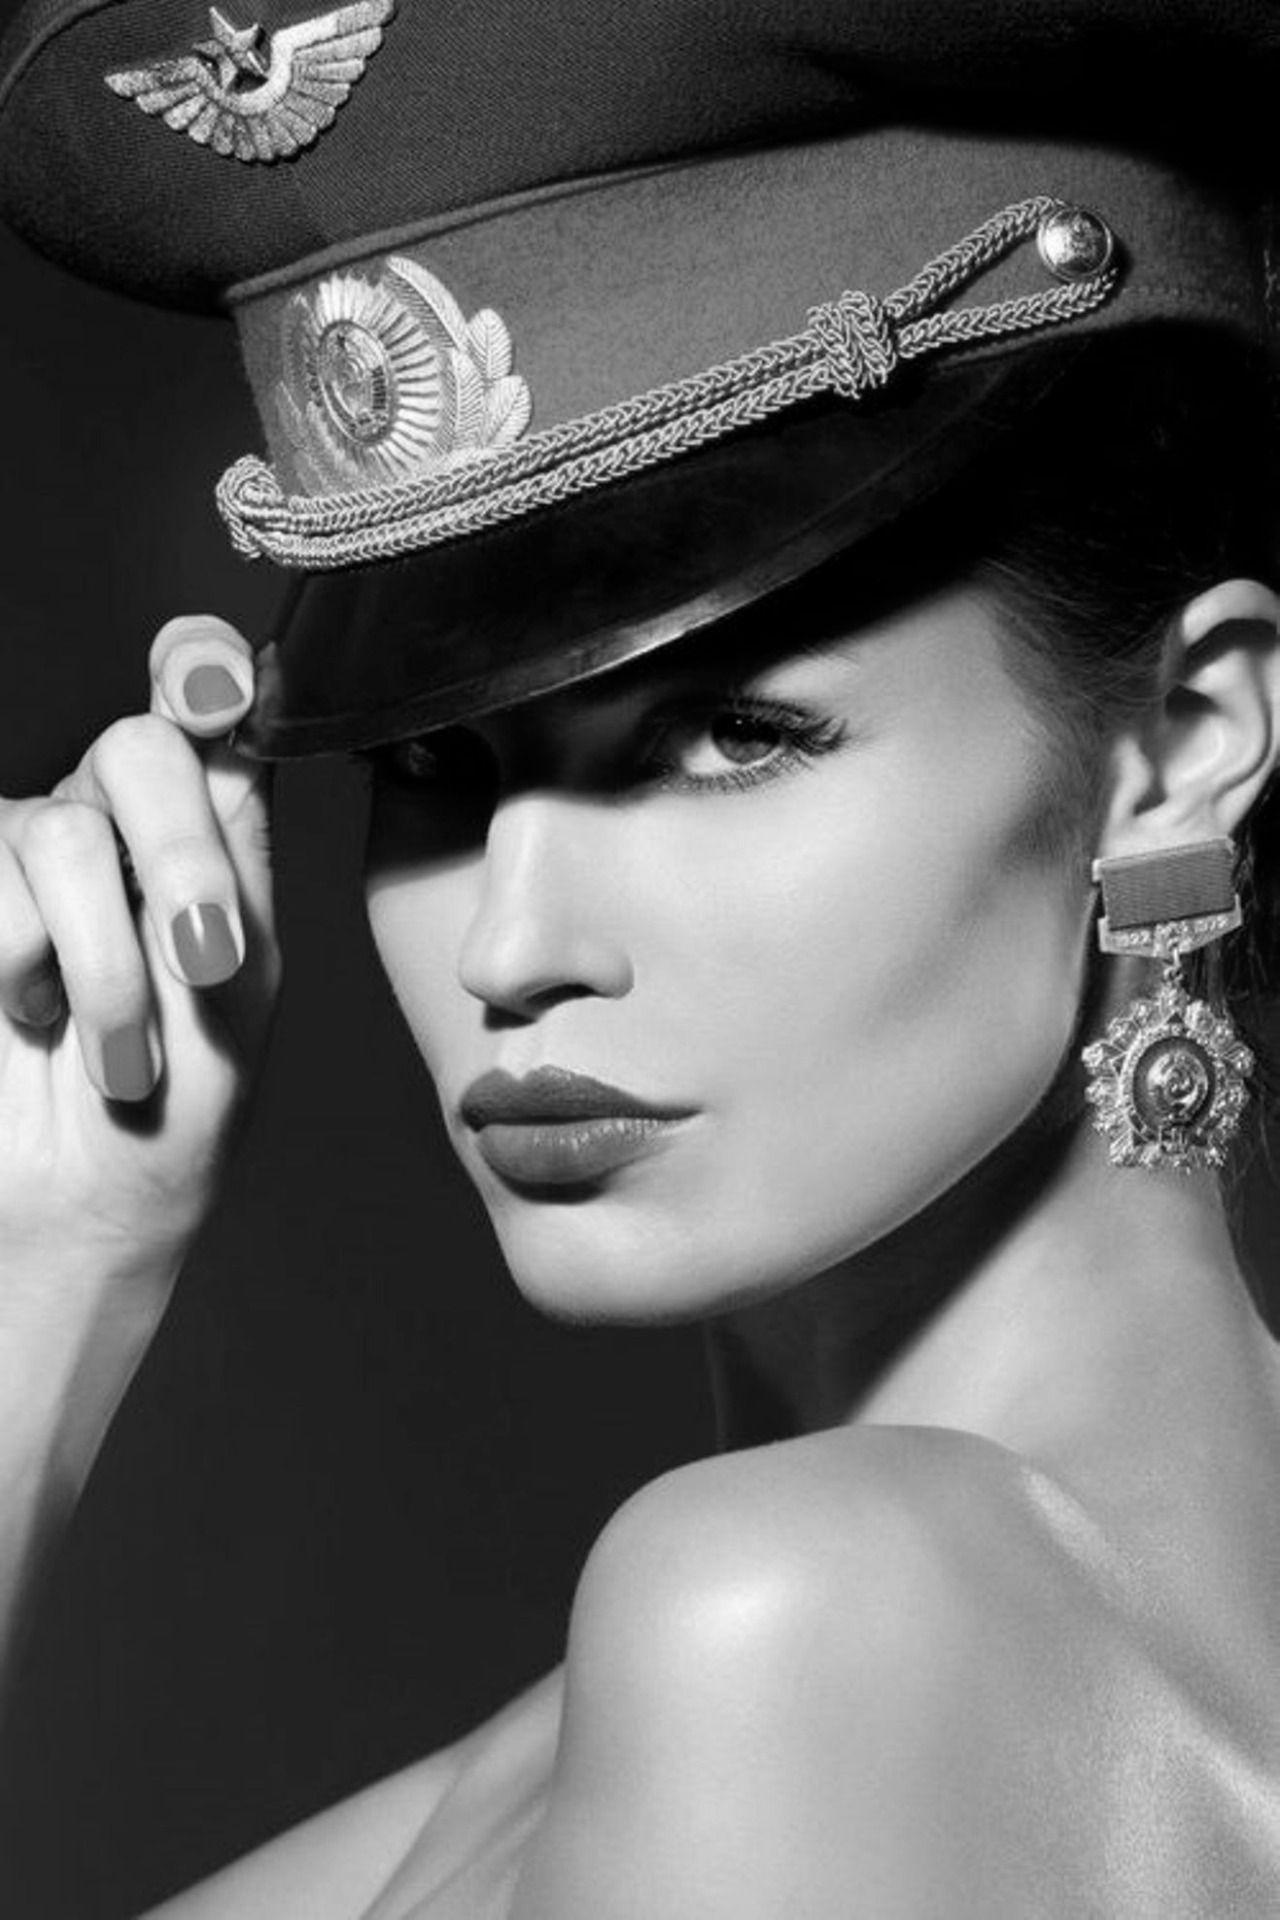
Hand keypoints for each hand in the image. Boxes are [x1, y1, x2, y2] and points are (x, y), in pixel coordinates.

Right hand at [0, 615, 278, 1283]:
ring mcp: (23, 854)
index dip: (206, 669)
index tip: (217, 688)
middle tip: (201, 962)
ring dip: (104, 967)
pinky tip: (29, 1021)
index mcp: (205, 833)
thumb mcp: (238, 987)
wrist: (82, 1206)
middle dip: (182, 861)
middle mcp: (112, 822)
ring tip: (118, 1052)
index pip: (205, 711)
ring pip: (62, 836)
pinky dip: (23, 972)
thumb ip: (231, 858)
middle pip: (138, 749)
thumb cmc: (178, 1108)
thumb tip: (231, 723)